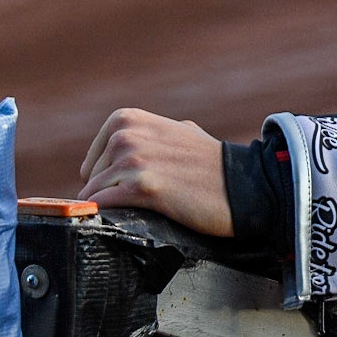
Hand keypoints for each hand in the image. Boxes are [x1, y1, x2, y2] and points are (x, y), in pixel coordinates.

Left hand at [78, 108, 233, 236]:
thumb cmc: (212, 164)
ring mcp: (133, 160)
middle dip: (111, 193)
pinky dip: (112, 216)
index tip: (129, 189)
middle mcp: (126, 135)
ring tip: (143, 211)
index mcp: (128, 119)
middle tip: (144, 202)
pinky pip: (104, 206)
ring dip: (114, 207)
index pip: (94, 159)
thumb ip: (147, 134)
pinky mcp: (141, 188)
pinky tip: (135, 217)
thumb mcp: (176, 132)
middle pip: (93, 177)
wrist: (243, 184)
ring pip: (95, 194)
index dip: (108, 178)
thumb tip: (121, 148)